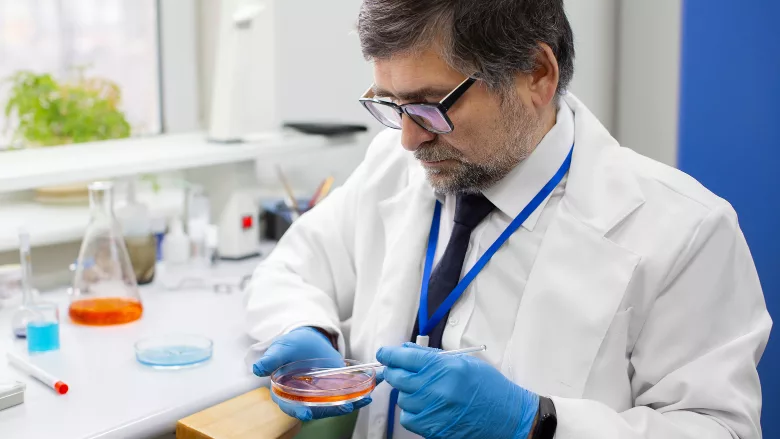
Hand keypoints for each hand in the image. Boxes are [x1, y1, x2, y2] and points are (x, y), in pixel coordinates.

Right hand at [253, 327, 371, 420]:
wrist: (308, 339)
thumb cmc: (290, 345)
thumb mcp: (280, 349)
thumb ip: (271, 359)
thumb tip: (257, 368)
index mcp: (287, 392)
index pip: (291, 407)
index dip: (298, 412)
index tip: (307, 414)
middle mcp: (305, 398)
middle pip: (317, 410)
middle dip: (332, 410)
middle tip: (346, 407)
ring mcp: (321, 395)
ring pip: (334, 405)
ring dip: (350, 404)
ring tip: (364, 399)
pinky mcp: (335, 389)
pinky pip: (346, 395)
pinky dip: (358, 395)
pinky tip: (370, 391)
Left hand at [377, 343, 538, 438]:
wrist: (506, 417)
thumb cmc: (489, 388)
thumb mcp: (463, 362)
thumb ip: (432, 356)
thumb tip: (407, 351)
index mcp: (444, 368)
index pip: (406, 358)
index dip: (390, 354)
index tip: (384, 353)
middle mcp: (437, 389)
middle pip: (398, 378)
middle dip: (395, 372)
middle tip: (399, 370)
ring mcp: (433, 411)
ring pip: (402, 398)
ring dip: (407, 393)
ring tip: (425, 391)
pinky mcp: (433, 429)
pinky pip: (408, 418)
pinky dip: (412, 412)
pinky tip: (426, 406)